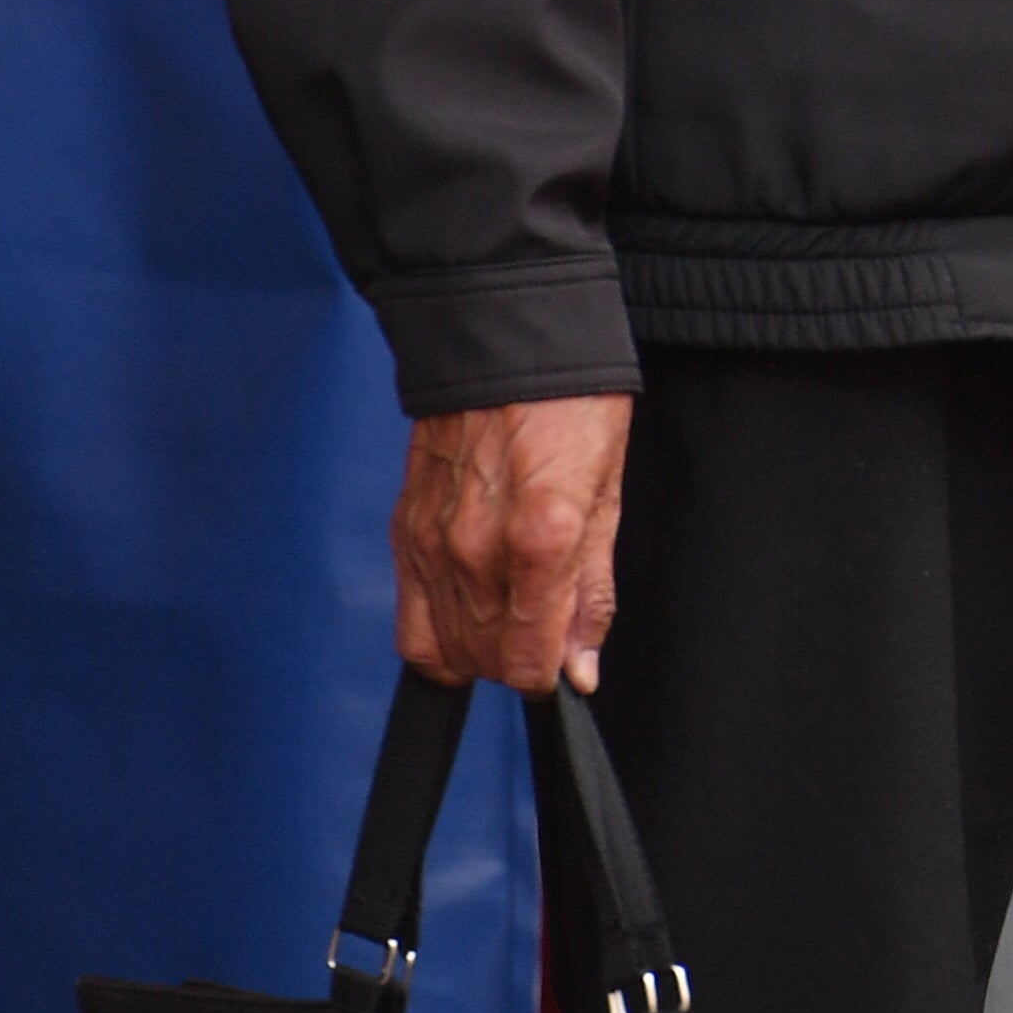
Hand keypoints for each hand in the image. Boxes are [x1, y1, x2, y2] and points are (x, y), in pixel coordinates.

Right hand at [394, 394, 633, 694]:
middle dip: (516, 659)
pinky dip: (438, 631)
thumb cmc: (571, 405)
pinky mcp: (405, 530)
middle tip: (540, 628)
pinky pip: (409, 617)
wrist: (505, 341)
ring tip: (507, 614)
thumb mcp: (607, 492)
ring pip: (443, 648)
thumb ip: (591, 589)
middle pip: (484, 659)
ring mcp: (433, 541)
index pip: (528, 659)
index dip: (549, 671)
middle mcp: (478, 548)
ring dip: (477, 650)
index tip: (560, 658)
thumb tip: (580, 669)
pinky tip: (467, 608)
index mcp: (542, 538)